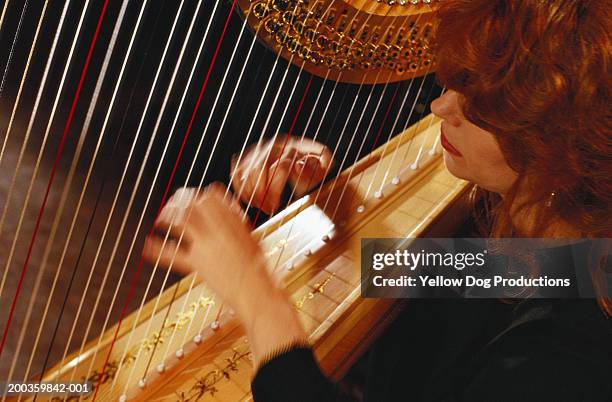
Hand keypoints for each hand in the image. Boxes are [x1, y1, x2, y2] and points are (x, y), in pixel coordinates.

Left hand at [143, 184, 305, 361]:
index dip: (200, 194)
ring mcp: (207, 245)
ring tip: (160, 220)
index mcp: (234, 221)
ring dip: (168, 216)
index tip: (195, 198)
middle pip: (194, 203)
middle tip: (173, 204)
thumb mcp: (251, 239)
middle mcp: (219, 229)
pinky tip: (147, 245)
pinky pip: (173, 254)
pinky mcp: (197, 264)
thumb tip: (227, 216)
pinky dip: (157, 249)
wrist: (257, 292)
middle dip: (180, 200)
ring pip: (182, 220)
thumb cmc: (258, 269)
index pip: (212, 195)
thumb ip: (235, 226)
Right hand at [231, 135, 332, 213]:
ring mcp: (261, 149)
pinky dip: (239, 186)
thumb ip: (314, 168)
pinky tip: (248, 198)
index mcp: (294, 147)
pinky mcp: (250, 155)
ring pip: (246, 169)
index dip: (275, 190)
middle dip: (261, 193)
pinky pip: (237, 170)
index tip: (276, 206)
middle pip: (259, 168)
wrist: (310, 163)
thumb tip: (298, 165)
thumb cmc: (318, 170)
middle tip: (267, 209)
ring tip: (261, 205)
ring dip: (251, 192)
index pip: (279, 168)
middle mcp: (275, 145)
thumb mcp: (323, 170)